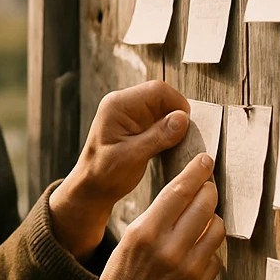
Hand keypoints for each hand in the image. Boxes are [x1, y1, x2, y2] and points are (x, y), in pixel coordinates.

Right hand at [48, 153, 224, 279]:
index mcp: (147, 231)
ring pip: (218, 227)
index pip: (181, 190)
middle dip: (208, 190)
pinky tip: (195, 248)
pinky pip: (217, 253)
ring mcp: (189, 267)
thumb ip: (159, 213)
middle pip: (205, 204)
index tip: (205, 159)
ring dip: (212, 218)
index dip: (196, 171)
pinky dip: (209, 246)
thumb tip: (187, 188)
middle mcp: (170, 248)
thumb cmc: (122, 272)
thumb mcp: (130, 235)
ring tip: (199, 220)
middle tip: (206, 185)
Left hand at [50, 81, 190, 258]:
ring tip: (172, 145)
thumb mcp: (132, 157)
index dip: (177, 105)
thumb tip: (182, 118)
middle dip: (176, 117)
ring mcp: (130, 115)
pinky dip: (168, 133)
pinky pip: (160, 121)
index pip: (157, 90)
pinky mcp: (136, 126)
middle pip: (162, 98)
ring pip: (164, 110)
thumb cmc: (103, 174)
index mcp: (118, 106)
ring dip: (173, 126)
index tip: (187, 127)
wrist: (91, 188)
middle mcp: (123, 105)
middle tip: (181, 139)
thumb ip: (157, 136)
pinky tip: (166, 147)